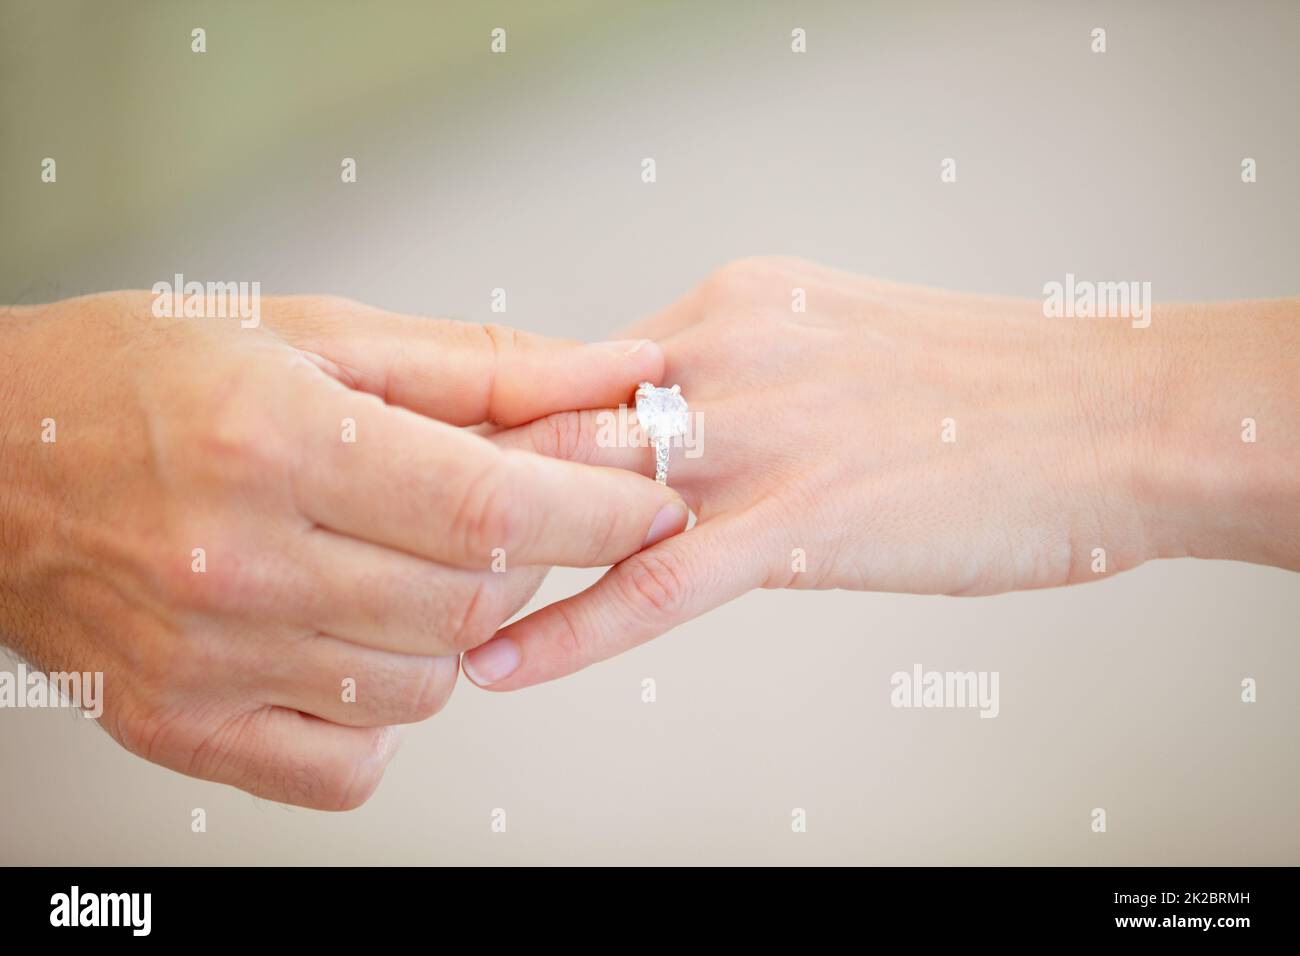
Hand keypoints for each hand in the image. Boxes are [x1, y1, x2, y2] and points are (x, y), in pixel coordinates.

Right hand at [0, 291, 687, 807]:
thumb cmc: (137, 378)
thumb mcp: (311, 331)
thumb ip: (480, 366)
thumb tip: (613, 373)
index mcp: (275, 441)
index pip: (493, 508)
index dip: (602, 510)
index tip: (652, 501)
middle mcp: (237, 564)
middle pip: (473, 602)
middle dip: (533, 556)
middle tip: (508, 509)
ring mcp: (208, 662)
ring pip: (429, 686)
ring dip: (458, 626)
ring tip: (409, 560)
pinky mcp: (184, 728)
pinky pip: (352, 763)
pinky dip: (385, 711)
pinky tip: (357, 639)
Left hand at [469, 257, 1299, 688]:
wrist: (1112, 413)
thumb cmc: (983, 395)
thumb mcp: (831, 350)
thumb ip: (736, 381)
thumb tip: (664, 430)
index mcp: (729, 307)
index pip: (568, 364)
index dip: (485, 423)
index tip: (420, 461)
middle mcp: (723, 351)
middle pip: (545, 418)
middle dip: (454, 480)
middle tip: (371, 530)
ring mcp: (755, 434)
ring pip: (578, 493)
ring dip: (487, 553)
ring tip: (406, 605)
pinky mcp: (798, 519)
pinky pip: (652, 586)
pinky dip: (564, 630)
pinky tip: (498, 665)